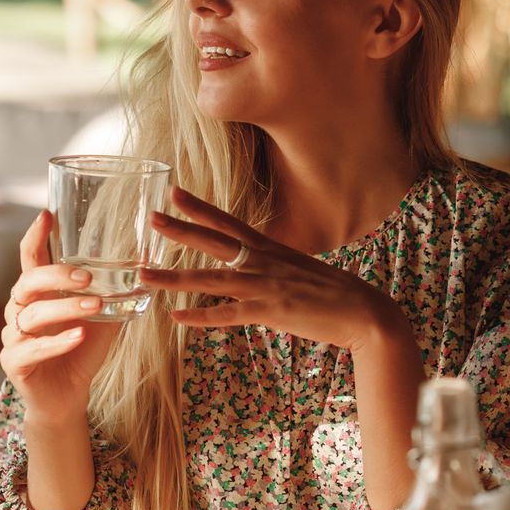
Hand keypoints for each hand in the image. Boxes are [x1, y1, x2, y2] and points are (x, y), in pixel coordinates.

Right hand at [0, 210, 121, 422]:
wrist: (66, 397)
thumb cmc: (81, 350)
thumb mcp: (103, 318)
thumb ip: (115, 294)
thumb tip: (149, 268)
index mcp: (36, 293)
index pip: (29, 258)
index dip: (35, 236)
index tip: (47, 214)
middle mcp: (19, 310)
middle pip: (27, 282)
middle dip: (56, 276)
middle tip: (86, 277)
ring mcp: (13, 336)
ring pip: (32, 315)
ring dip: (65, 308)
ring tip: (94, 306)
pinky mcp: (15, 363)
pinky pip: (32, 349)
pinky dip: (56, 342)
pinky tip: (78, 336)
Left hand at [140, 187, 411, 354]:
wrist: (366, 312)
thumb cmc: (333, 294)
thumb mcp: (298, 270)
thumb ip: (271, 267)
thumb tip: (252, 269)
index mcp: (270, 249)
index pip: (227, 223)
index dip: (199, 208)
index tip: (173, 192)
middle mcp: (264, 262)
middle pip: (214, 242)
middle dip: (180, 229)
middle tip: (150, 217)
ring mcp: (266, 285)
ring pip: (212, 279)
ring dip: (175, 278)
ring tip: (144, 276)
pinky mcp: (271, 311)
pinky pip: (229, 314)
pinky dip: (203, 316)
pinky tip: (177, 317)